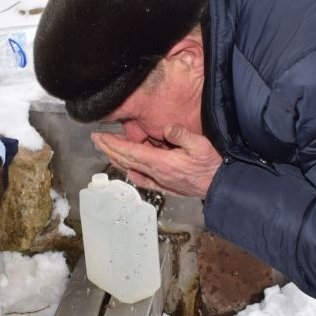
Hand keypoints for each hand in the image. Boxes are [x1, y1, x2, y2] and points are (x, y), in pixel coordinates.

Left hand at [92, 124, 222, 197]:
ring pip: (132, 169)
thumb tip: (166, 128)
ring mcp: (160, 181)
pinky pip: (143, 180)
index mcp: (161, 163)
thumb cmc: (211, 166)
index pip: (130, 151)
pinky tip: (127, 170)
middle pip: (126, 160)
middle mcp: (156, 174)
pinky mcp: (165, 186)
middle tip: (95, 139)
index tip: (99, 136)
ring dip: (116, 158)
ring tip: (106, 149)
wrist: (220, 186)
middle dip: (108, 149)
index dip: (112, 143)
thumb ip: (182, 135)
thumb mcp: (200, 144)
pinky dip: (131, 173)